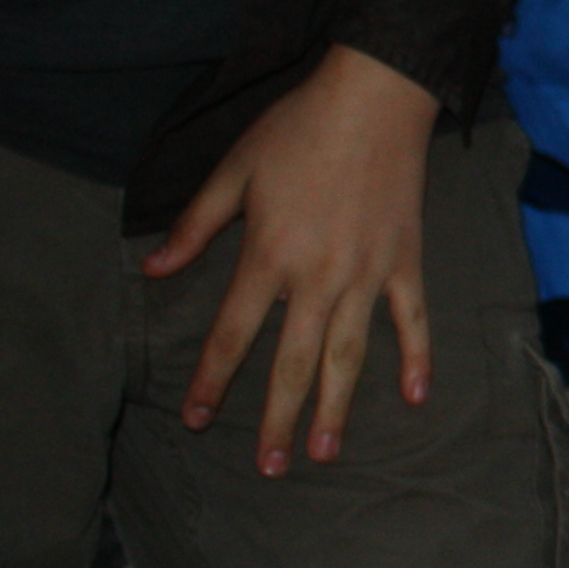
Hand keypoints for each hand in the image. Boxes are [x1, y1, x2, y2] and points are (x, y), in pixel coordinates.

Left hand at [143, 45, 441, 475]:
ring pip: (348, 356)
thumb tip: (153, 269)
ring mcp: (367, 274)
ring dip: (336, 408)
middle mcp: (318, 277)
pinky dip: (415, 358)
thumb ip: (194, 226)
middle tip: (267, 468)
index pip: (233, 333)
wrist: (374, 99)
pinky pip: (411, 321)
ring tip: (325, 453)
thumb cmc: (296, 131)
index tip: (194, 418)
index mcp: (269, 255)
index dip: (211, 379)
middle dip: (276, 419)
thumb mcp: (233, 172)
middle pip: (293, 363)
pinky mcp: (405, 262)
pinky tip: (414, 397)